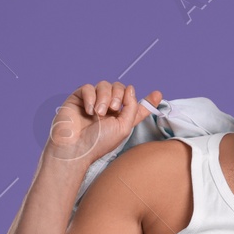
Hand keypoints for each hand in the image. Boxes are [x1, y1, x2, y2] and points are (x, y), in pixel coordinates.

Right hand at [44, 82, 161, 163]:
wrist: (75, 148)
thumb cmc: (98, 143)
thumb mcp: (123, 127)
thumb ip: (132, 108)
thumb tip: (131, 89)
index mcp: (119, 117)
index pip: (134, 105)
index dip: (147, 100)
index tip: (158, 94)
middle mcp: (107, 108)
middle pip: (120, 88)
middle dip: (119, 95)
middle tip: (114, 109)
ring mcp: (92, 102)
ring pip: (104, 85)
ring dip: (105, 97)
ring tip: (99, 113)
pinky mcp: (78, 99)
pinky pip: (88, 87)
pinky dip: (90, 97)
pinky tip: (88, 110)